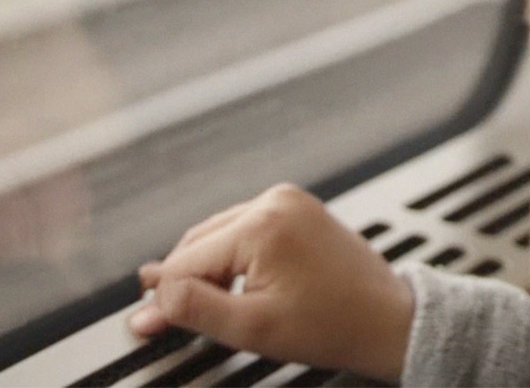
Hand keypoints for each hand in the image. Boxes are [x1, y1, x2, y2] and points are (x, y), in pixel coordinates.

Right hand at [128, 184, 412, 380]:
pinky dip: (232, 257)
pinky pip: (246, 229)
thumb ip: (195, 310)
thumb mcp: (252, 327)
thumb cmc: (333, 325)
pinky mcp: (299, 209)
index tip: (143, 323)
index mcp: (262, 224)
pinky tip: (232, 286)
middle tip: (163, 320)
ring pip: (220, 235)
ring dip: (205, 268)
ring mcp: (289, 201)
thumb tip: (152, 301)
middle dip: (182, 281)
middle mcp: (274, 201)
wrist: (387, 320)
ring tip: (202, 307)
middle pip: (200, 243)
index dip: (162, 297)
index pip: (187, 262)